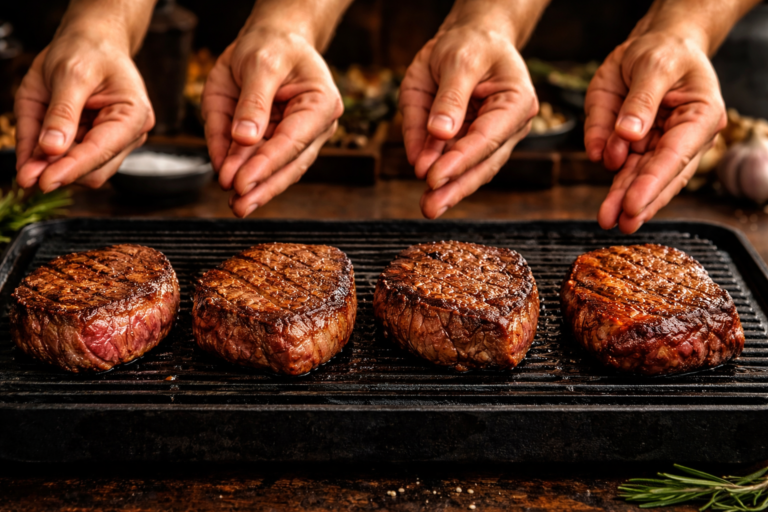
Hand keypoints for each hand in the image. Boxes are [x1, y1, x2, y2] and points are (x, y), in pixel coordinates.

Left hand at [15, 32, 153, 191]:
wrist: (93, 42)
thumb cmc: (88, 50)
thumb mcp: (69, 73)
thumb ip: (61, 113)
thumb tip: (51, 150)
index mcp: (133, 114)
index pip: (101, 151)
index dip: (71, 168)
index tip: (43, 181)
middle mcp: (130, 133)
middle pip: (96, 171)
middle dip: (60, 172)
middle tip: (26, 176)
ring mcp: (115, 141)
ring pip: (84, 172)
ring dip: (54, 168)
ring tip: (27, 164)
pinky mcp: (98, 143)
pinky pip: (73, 161)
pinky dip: (51, 161)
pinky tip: (33, 160)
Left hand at [203, 27, 342, 217]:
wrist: (271, 41)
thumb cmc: (273, 46)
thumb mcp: (260, 62)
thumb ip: (253, 102)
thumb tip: (245, 140)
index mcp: (321, 104)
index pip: (293, 142)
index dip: (266, 165)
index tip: (241, 182)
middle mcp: (313, 127)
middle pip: (289, 165)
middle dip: (262, 187)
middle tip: (239, 205)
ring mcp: (295, 138)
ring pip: (277, 170)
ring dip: (254, 187)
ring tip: (233, 202)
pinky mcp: (274, 142)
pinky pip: (256, 159)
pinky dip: (239, 169)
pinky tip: (225, 177)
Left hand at [399, 14, 537, 218]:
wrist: (472, 39)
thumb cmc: (470, 45)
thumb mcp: (458, 60)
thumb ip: (449, 97)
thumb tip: (439, 134)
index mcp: (517, 102)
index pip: (486, 139)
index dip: (459, 161)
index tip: (432, 177)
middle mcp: (510, 126)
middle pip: (483, 163)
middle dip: (455, 187)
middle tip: (430, 208)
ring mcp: (493, 138)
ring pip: (472, 170)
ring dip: (448, 189)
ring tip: (427, 206)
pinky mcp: (471, 142)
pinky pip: (454, 160)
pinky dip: (438, 170)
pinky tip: (422, 178)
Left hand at [584, 31, 725, 232]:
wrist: (653, 46)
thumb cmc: (662, 52)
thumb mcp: (653, 65)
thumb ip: (640, 101)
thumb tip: (627, 136)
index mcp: (700, 116)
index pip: (675, 155)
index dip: (653, 182)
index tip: (633, 204)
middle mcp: (683, 137)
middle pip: (660, 174)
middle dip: (639, 200)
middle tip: (620, 222)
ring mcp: (658, 143)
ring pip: (640, 176)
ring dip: (622, 198)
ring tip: (606, 218)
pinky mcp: (634, 145)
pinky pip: (622, 165)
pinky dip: (612, 180)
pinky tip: (605, 196)